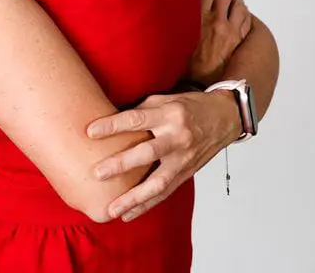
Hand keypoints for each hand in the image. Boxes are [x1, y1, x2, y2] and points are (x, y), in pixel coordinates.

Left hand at [86, 89, 240, 221]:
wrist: (224, 117)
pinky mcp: (187, 173)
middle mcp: (177, 137)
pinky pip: (165, 192)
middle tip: (98, 173)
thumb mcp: (165, 99)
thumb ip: (141, 110)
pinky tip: (128, 214)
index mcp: (169, 114)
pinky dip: (146, 205)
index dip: (113, 125)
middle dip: (122, 164)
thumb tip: (110, 121)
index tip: (90, 132)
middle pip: (147, 152)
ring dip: (134, 198)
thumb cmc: (189, 105)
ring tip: (112, 209)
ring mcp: (184, 158)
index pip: (136, 119)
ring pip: (158, 182)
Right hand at [185, 0, 252, 85]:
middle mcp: (217, 21)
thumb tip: (177, 10)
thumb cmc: (184, 65)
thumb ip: (181, 22)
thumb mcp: (176, 38)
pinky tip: (245, 11)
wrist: (201, 86)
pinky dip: (246, 13)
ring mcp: (230, 32)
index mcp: (200, 17)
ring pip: (238, 7)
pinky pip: (246, 22)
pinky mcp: (238, 43)